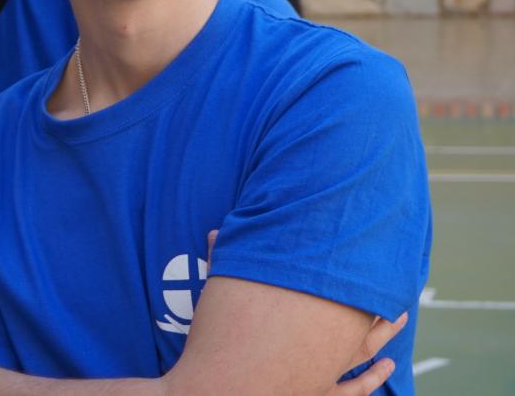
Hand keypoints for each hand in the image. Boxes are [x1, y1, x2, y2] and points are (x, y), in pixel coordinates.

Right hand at [205, 231, 403, 395]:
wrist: (226, 389)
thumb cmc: (224, 343)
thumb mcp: (219, 296)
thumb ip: (221, 263)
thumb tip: (212, 232)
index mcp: (303, 316)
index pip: (339, 293)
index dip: (358, 280)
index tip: (372, 264)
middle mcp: (320, 343)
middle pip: (358, 320)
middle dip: (377, 304)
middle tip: (396, 288)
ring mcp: (324, 372)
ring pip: (363, 352)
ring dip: (384, 336)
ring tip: (399, 320)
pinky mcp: (318, 394)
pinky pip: (354, 388)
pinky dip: (372, 378)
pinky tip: (386, 368)